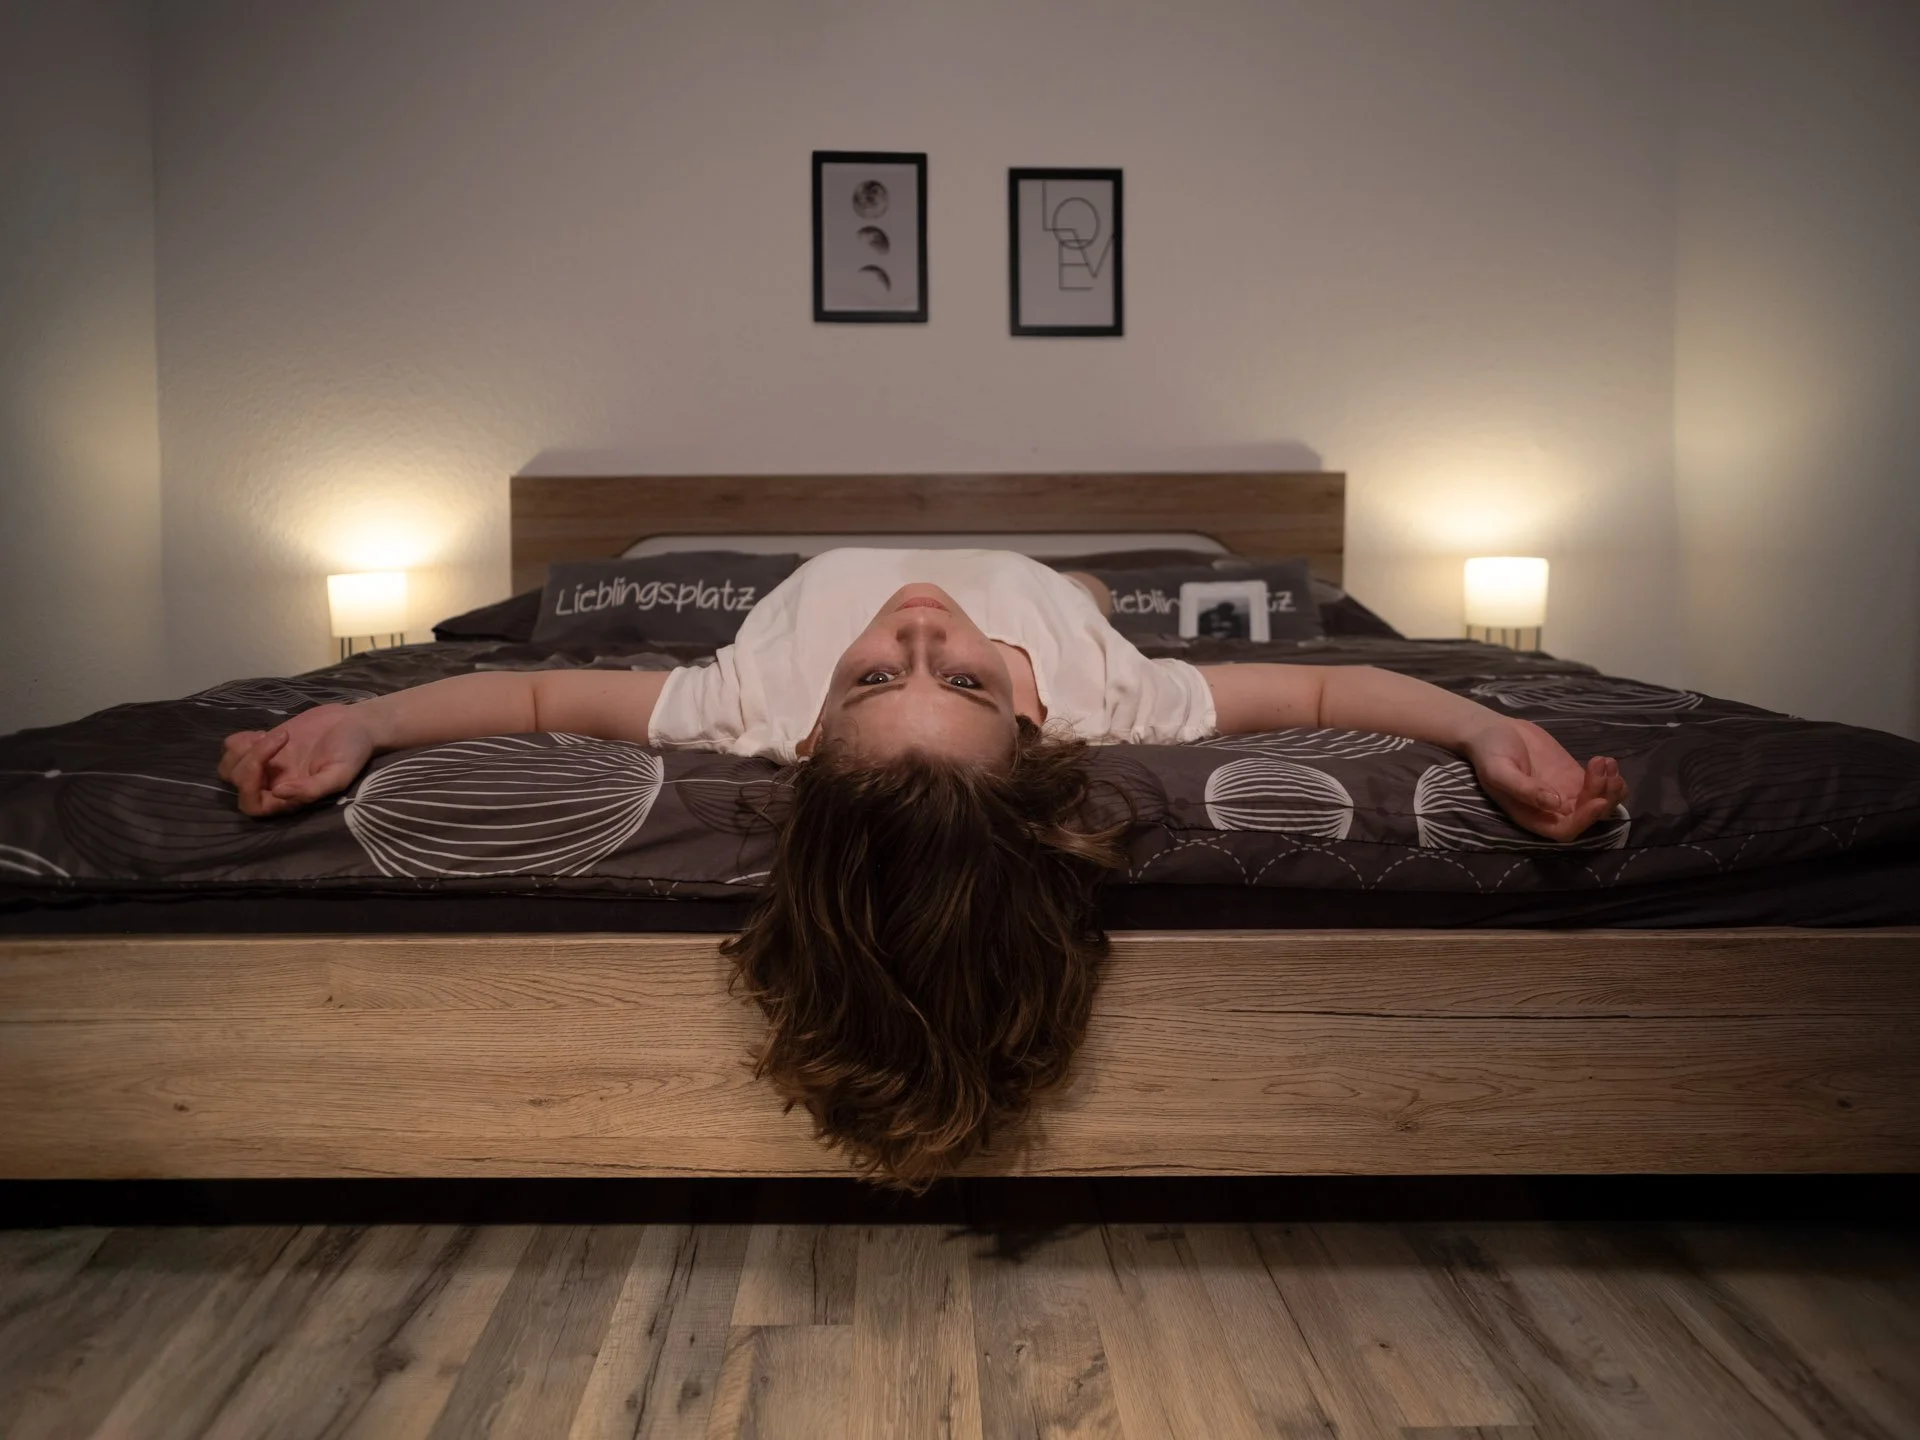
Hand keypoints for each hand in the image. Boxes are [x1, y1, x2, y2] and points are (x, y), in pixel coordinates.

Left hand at [219, 704, 376, 816]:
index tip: (266, 762)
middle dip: (251, 760)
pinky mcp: (262, 745)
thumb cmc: (352, 751)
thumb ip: (312, 789)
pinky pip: (232, 748)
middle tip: (282, 738)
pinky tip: (262, 734)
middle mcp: (273, 784)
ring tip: (270, 737)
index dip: (249, 787)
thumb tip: (279, 793)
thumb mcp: (339, 773)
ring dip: (240, 751)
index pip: (252, 805)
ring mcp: (265, 765)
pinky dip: (239, 740)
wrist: (354, 723)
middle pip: (238, 784)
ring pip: (229, 768)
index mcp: (290, 798)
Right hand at [1463, 718, 1627, 841]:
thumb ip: (1523, 789)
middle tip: (1599, 768)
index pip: (1565, 830)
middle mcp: (1553, 811)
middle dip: (1602, 797)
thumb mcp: (1499, 770)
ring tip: (1606, 762)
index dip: (1584, 820)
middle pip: (1588, 817)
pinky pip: (1601, 787)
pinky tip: (1607, 761)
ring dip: (1612, 789)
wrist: (1495, 731)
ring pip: (1600, 803)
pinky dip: (1611, 778)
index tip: (1598, 800)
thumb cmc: (1490, 753)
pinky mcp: (1574, 778)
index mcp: (1533, 816)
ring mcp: (1567, 794)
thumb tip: (1553, 804)